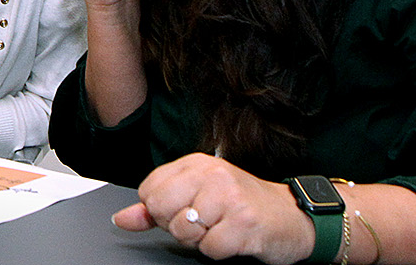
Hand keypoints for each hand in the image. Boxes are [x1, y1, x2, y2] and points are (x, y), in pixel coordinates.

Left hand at [113, 153, 313, 264]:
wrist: (293, 216)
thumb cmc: (243, 206)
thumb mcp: (197, 196)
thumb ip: (155, 208)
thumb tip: (122, 219)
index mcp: (195, 164)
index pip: (149, 190)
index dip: (161, 210)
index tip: (184, 211)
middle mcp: (211, 175)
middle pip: (161, 208)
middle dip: (177, 226)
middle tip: (203, 223)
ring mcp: (229, 197)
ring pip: (184, 231)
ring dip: (200, 240)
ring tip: (220, 229)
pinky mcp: (245, 223)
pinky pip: (210, 249)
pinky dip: (220, 251)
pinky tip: (234, 238)